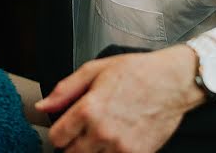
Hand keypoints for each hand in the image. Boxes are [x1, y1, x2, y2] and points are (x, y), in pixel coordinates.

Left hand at [36, 45, 204, 152]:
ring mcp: (120, 147)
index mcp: (88, 109)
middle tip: (84, 131)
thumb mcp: (95, 70)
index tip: (66, 127)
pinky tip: (116, 140)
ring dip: (91, 151)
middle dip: (73, 143)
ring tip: (101, 135)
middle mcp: (102, 132)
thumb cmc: (136, 72)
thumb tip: (42, 107)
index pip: (56, 137)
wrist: (173, 82)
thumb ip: (64, 90)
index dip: (59, 132)